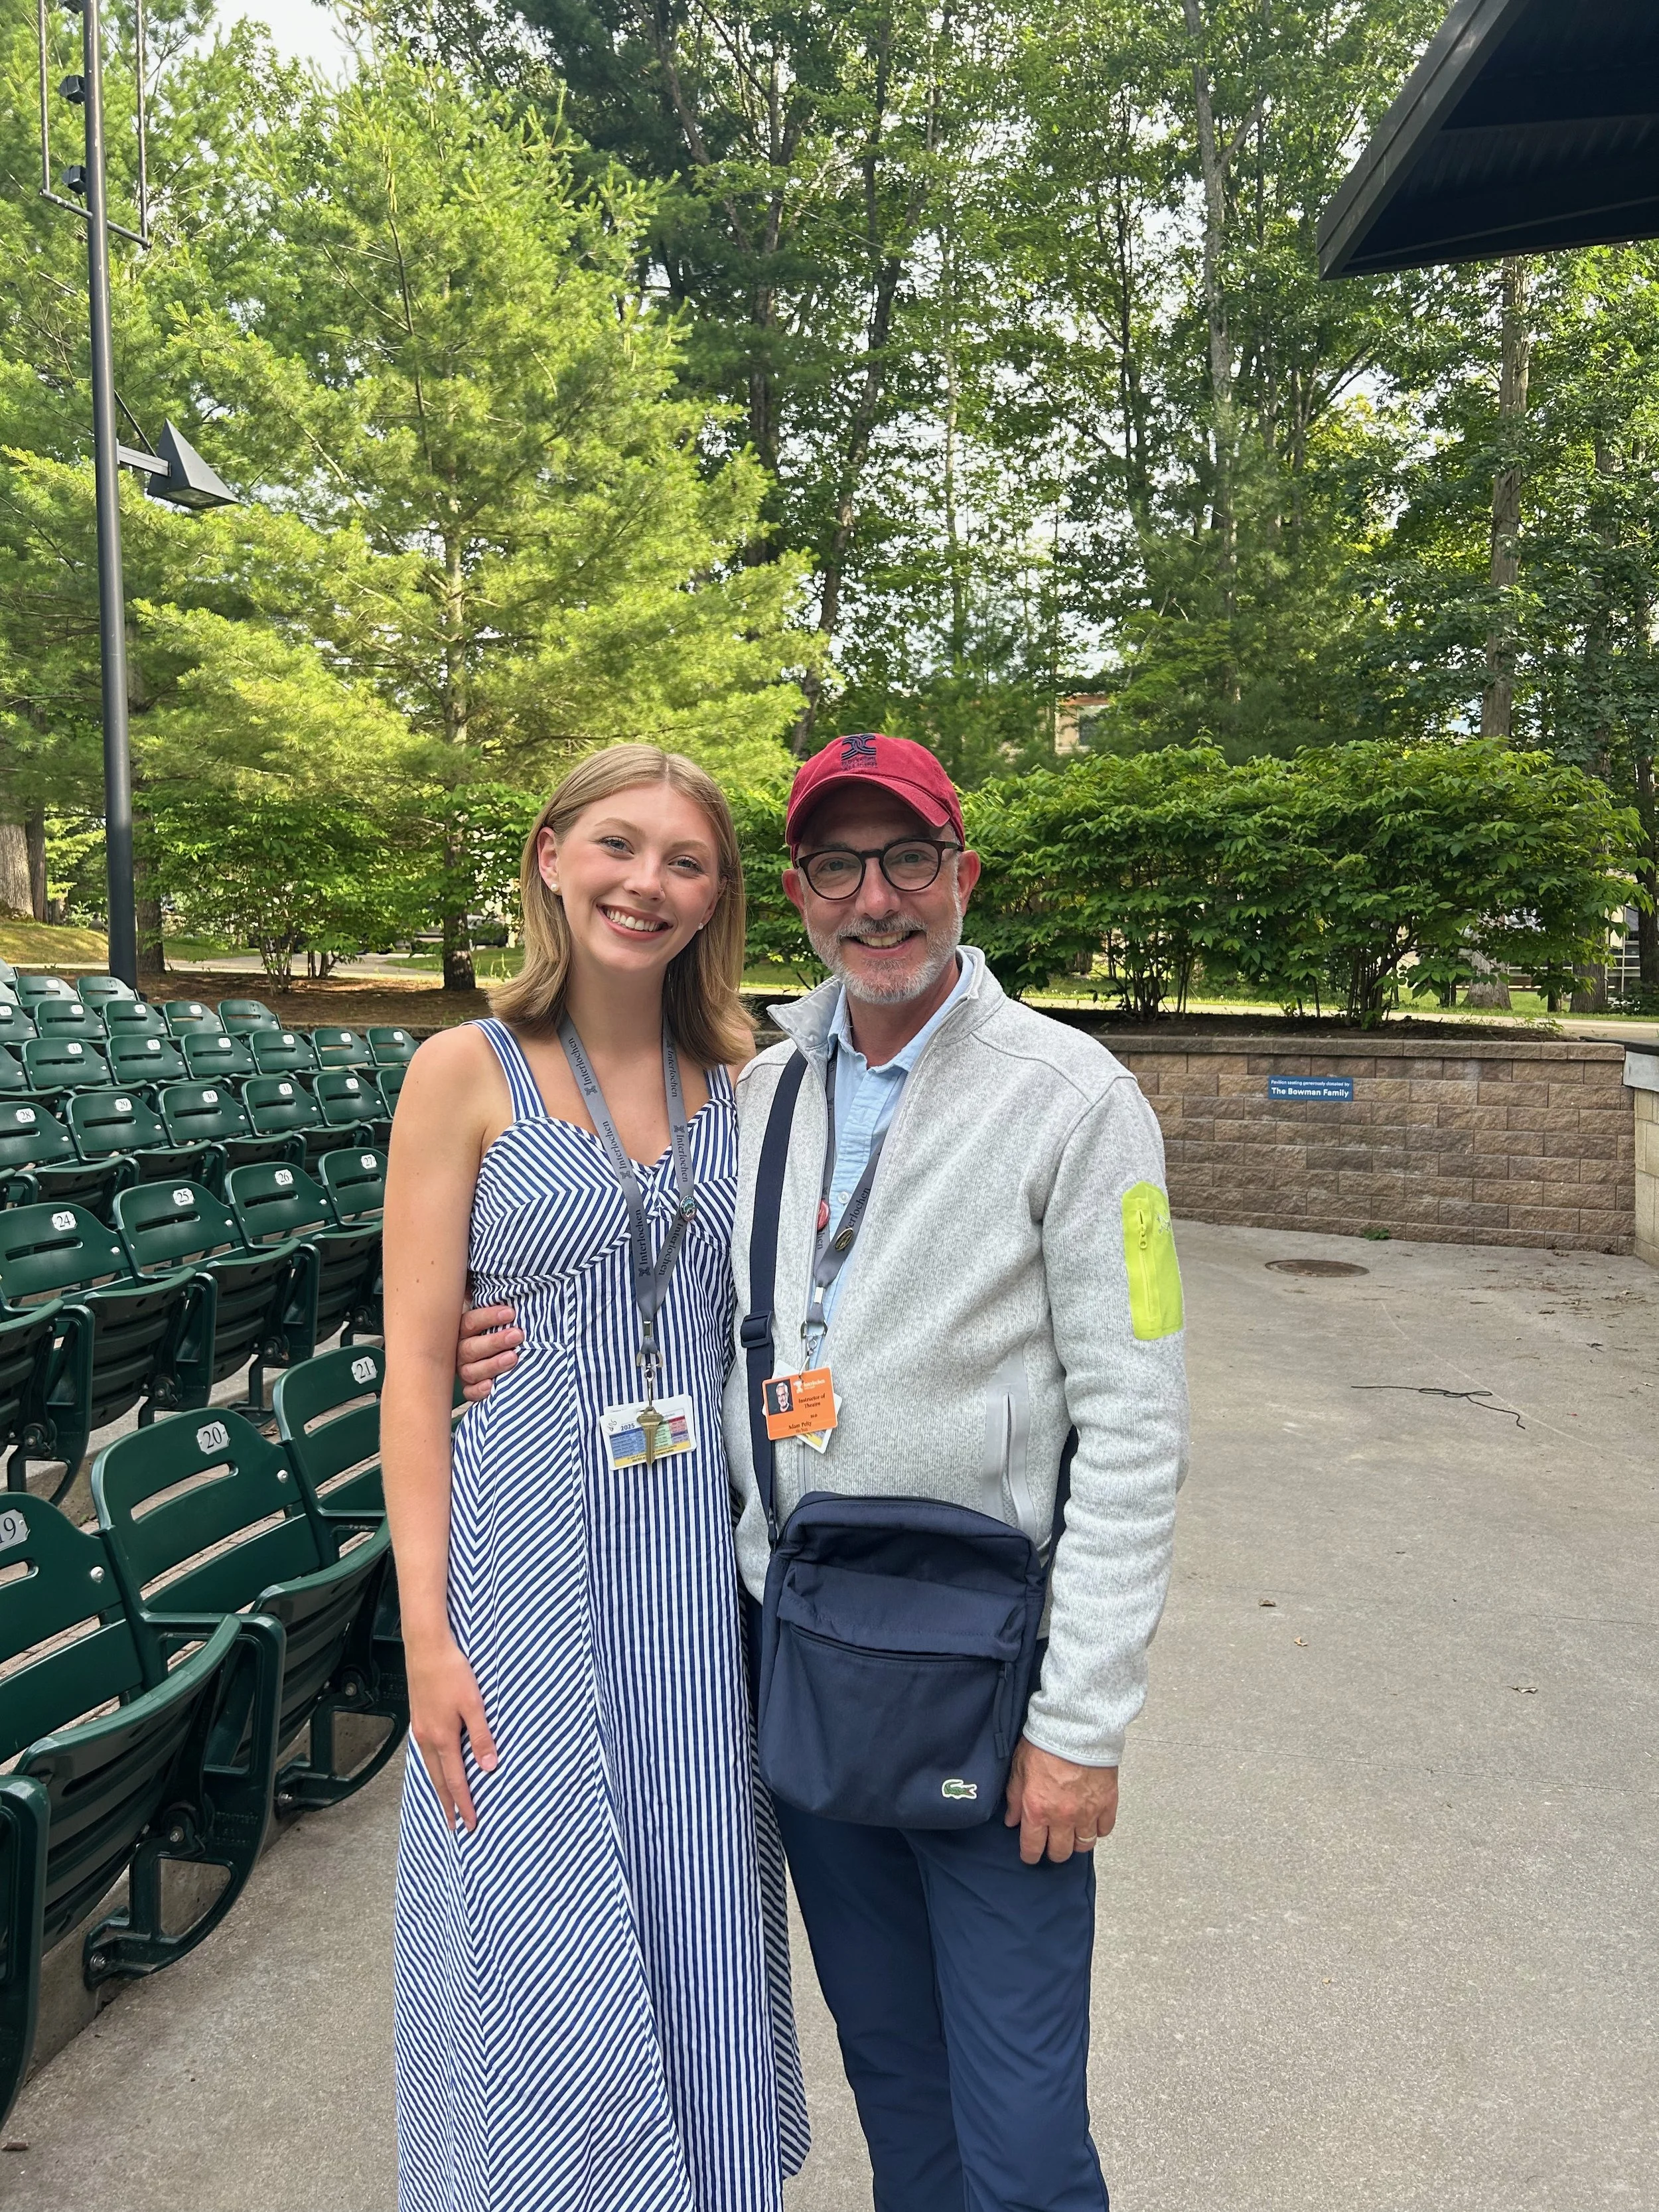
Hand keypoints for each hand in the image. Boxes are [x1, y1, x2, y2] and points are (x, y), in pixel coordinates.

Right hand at [407, 1632, 496, 1831]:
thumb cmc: (451, 1671)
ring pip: (430, 1766)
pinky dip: (433, 1767)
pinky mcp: (418, 1717)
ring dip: (439, 1786)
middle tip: (454, 1824)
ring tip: (446, 1802)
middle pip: (438, 1779)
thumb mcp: (474, 1704)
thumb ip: (481, 1736)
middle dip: (447, 1803)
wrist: (426, 1647)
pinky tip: (438, 1765)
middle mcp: (427, 1737)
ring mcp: (420, 1728)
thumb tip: (489, 1767)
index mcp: (442, 1737)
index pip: (455, 1780)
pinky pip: (426, 1751)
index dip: (463, 1803)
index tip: (470, 1823)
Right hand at [457, 1301, 521, 1401]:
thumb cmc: (493, 1329)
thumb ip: (496, 1307)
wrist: (485, 1351)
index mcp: (462, 1330)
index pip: (470, 1322)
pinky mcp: (469, 1388)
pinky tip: (491, 1386)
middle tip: (517, 1335)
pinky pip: (469, 1392)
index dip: (489, 1317)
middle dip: (495, 1341)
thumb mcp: (492, 1316)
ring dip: (492, 1364)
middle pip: (471, 1348)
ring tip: (513, 1357)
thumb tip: (511, 1293)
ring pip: (471, 1370)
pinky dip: (479, 1391)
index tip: (510, 1313)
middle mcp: (459, 1351)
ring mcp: (463, 1370)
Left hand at [1004, 1739, 1118, 1865]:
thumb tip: (1012, 1821)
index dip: (1030, 1855)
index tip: (1030, 1855)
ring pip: (1084, 1845)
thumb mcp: (1018, 1769)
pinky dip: (1098, 1829)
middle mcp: (1063, 1818)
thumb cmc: (1044, 1743)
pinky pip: (1105, 1830)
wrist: (1076, 1727)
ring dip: (1077, 1843)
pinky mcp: (1107, 1804)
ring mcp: (1088, 1813)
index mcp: (1037, 1810)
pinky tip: (1092, 1821)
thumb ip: (1014, 1798)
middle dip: (1054, 1852)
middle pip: (1060, 1853)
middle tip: (1052, 1843)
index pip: (1032, 1848)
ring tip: (1073, 1833)